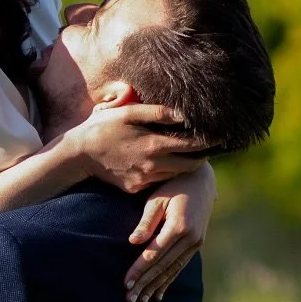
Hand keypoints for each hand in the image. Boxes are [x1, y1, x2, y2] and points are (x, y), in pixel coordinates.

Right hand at [68, 103, 208, 195]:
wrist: (78, 154)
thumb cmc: (103, 128)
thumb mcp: (128, 113)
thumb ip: (157, 112)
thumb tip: (183, 115)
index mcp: (153, 145)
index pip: (192, 146)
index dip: (209, 142)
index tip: (221, 136)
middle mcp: (152, 166)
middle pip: (189, 166)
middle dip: (202, 157)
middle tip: (209, 147)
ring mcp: (144, 180)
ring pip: (175, 174)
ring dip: (184, 165)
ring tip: (191, 153)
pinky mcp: (136, 189)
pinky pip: (158, 181)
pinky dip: (166, 172)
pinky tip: (165, 162)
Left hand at [124, 163, 216, 301]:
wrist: (202, 180)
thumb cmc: (173, 186)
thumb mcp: (156, 199)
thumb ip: (146, 222)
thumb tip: (133, 242)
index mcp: (178, 226)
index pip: (153, 254)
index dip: (139, 270)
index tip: (126, 283)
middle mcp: (190, 238)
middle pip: (163, 266)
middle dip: (145, 284)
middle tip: (130, 299)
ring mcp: (196, 243)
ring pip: (172, 270)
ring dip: (156, 286)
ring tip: (142, 301)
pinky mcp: (197, 244)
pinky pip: (180, 266)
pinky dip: (168, 280)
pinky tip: (159, 293)